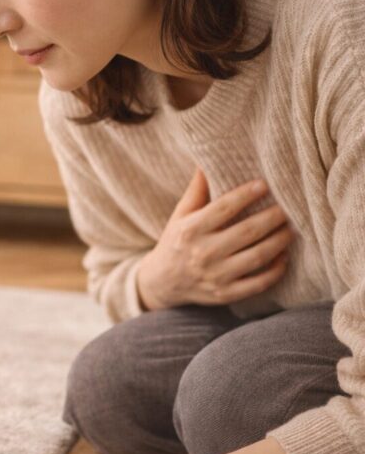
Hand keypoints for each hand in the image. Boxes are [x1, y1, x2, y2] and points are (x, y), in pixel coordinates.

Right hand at [137, 168, 292, 310]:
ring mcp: (216, 275)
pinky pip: (259, 283)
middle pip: (247, 232)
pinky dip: (276, 270)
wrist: (162, 282)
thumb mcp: (180, 215)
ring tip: (291, 229)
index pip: (223, 208)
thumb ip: (197, 190)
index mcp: (190, 229)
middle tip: (287, 207)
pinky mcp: (226, 293)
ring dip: (279, 241)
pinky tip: (284, 256)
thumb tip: (208, 160)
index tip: (264, 184)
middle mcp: (203, 253)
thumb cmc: (176, 241)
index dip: (246, 195)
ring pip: (257, 256)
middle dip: (272, 217)